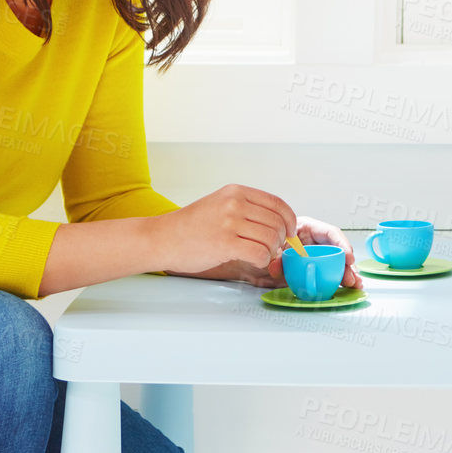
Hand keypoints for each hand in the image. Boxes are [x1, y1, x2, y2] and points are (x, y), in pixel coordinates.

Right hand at [152, 184, 295, 278]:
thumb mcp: (220, 204)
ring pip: (271, 238)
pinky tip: (254, 260)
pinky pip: (260, 253)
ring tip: (261, 254)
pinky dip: (262, 260)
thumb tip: (277, 224)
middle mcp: (235, 203)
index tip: (290, 232)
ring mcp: (230, 222)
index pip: (277, 203)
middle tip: (274, 248)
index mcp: (236, 192)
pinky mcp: (225, 243)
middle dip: (281, 238)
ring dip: (271, 251)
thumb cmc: (191, 226)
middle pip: (277, 222)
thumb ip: (246, 209)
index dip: (289, 219)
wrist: (162, 238)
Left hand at [258, 216, 364, 290]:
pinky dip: (337, 280)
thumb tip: (276, 267)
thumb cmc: (263, 246)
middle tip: (352, 278)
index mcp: (306, 228)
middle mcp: (313, 241)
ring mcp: (315, 255)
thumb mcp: (268, 251)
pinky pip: (329, 273)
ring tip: (354, 285)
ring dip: (346, 273)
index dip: (342, 244)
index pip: (329, 232)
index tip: (348, 257)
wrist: (253, 260)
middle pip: (336, 250)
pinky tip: (346, 287)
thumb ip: (273, 258)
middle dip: (347, 264)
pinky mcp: (314, 269)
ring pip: (336, 263)